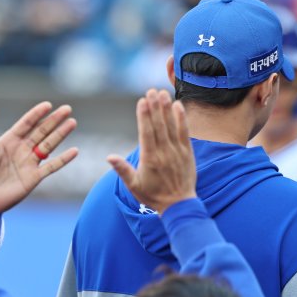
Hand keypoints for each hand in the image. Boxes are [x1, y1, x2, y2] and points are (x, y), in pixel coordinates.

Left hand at [0, 102, 77, 214]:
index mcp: (9, 140)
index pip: (26, 124)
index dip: (36, 114)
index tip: (47, 105)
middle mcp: (21, 149)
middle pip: (41, 131)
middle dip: (54, 120)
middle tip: (67, 108)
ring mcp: (29, 163)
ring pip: (49, 145)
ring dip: (60, 134)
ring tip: (72, 122)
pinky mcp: (33, 178)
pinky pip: (51, 167)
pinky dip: (63, 159)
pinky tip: (74, 151)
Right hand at [107, 89, 195, 214]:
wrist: (179, 206)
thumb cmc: (153, 196)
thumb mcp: (134, 185)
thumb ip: (122, 169)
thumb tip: (109, 157)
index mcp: (150, 159)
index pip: (146, 132)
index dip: (144, 115)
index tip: (142, 101)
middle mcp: (164, 152)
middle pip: (159, 125)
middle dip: (155, 106)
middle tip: (151, 90)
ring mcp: (177, 151)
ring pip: (171, 125)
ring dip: (167, 108)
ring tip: (163, 93)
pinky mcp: (187, 152)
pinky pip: (184, 132)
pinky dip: (181, 118)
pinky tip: (178, 105)